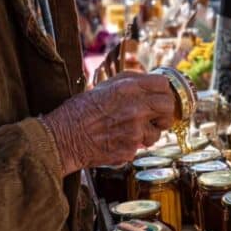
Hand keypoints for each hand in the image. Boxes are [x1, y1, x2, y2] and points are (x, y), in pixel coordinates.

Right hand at [43, 72, 179, 174]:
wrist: (62, 139)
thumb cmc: (78, 112)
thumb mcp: (103, 87)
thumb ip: (129, 83)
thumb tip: (148, 81)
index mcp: (128, 88)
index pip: (163, 83)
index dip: (163, 90)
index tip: (160, 96)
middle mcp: (135, 107)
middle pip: (168, 106)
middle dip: (164, 112)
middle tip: (156, 117)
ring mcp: (135, 130)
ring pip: (158, 131)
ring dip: (149, 132)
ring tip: (131, 131)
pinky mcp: (131, 149)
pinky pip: (141, 146)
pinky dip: (133, 145)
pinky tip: (118, 141)